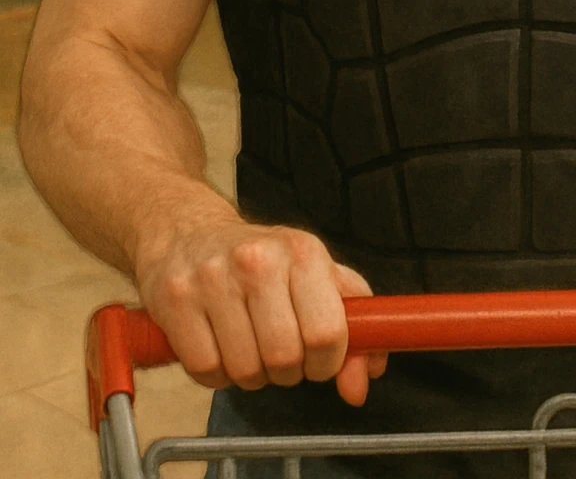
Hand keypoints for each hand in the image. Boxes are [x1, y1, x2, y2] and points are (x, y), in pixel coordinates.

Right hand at [135, 214, 387, 405]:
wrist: (188, 229)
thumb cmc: (260, 260)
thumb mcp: (316, 276)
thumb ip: (352, 327)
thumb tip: (359, 386)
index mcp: (303, 252)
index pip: (327, 333)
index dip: (327, 362)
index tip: (318, 359)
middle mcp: (259, 260)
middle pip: (285, 358)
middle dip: (287, 371)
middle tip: (278, 353)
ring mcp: (214, 278)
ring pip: (245, 370)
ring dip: (250, 374)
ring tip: (246, 344)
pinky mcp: (176, 300)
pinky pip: (205, 370)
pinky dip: (215, 374)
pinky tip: (217, 345)